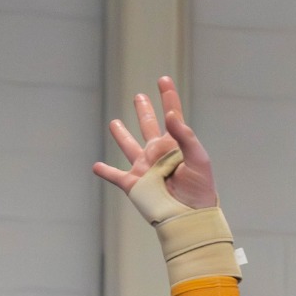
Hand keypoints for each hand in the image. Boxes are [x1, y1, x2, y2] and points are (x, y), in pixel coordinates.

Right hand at [93, 76, 216, 209]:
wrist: (189, 216)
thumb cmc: (199, 189)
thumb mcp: (198, 159)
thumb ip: (185, 136)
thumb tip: (170, 115)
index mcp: (175, 145)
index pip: (172, 115)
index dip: (168, 97)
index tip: (164, 79)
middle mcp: (158, 153)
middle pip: (148, 125)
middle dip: (143, 110)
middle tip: (139, 97)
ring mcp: (144, 168)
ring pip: (128, 146)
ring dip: (121, 135)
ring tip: (114, 123)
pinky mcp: (134, 184)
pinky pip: (115, 175)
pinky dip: (105, 171)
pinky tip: (96, 167)